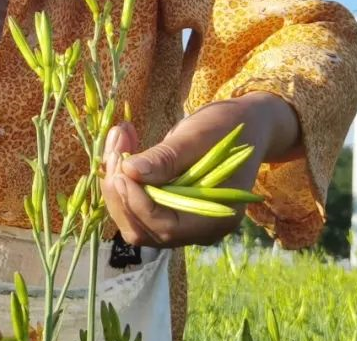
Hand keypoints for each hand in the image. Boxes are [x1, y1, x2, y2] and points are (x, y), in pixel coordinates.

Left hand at [100, 92, 300, 247]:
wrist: (241, 127)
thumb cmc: (224, 128)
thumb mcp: (198, 135)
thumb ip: (167, 157)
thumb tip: (130, 170)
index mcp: (215, 219)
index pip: (164, 227)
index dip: (136, 201)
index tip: (120, 166)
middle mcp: (197, 230)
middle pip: (143, 230)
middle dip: (120, 191)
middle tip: (115, 149)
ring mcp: (181, 223)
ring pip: (133, 220)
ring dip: (116, 183)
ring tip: (118, 140)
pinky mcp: (167, 210)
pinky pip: (136, 206)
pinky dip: (122, 179)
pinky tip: (122, 147)